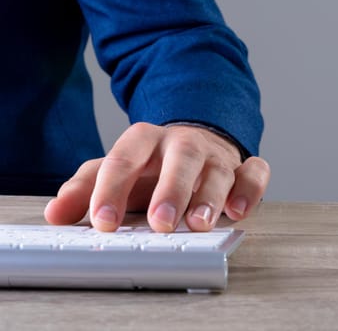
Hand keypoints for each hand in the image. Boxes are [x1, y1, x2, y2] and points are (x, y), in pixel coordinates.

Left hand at [44, 123, 269, 231]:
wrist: (193, 143)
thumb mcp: (116, 172)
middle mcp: (183, 144)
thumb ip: (85, 189)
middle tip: (160, 223)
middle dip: (171, 190)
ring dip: (210, 196)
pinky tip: (238, 211)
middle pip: (180, 157)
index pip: (126, 156)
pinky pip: (255, 171)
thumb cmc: (152, 165)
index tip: (104, 222)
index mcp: (146, 140)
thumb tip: (56, 215)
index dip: (113, 188)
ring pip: (219, 168)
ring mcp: (215, 154)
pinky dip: (251, 188)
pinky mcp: (242, 166)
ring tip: (199, 223)